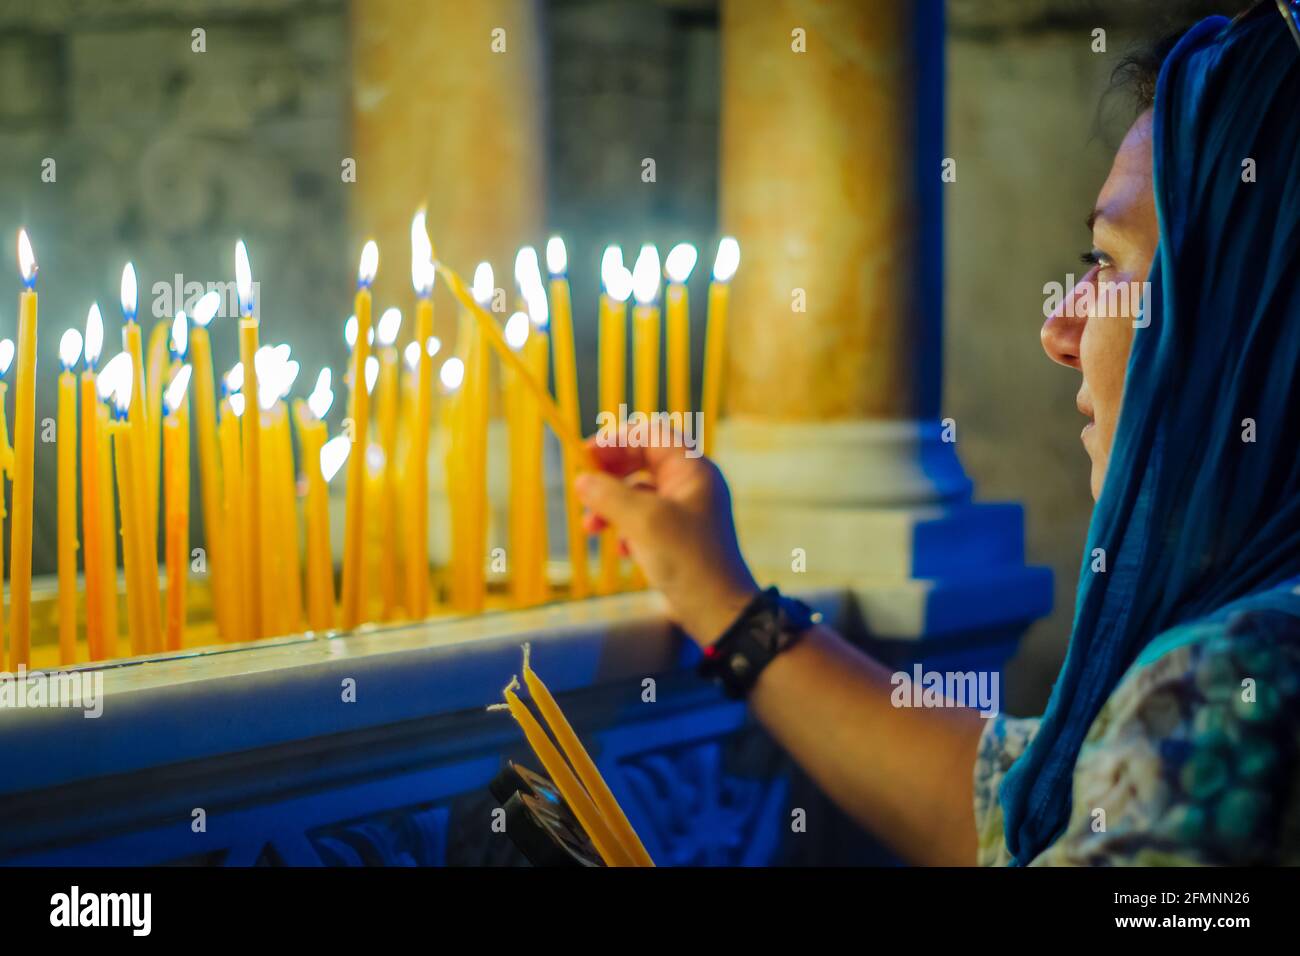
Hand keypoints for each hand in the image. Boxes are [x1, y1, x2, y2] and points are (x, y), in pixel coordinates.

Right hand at [573, 434, 759, 646]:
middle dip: (609, 476)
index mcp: (693, 469)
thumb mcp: (644, 521)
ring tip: (591, 527)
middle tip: (583, 488)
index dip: (616, 439)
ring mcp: (685, 511)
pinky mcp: (677, 537)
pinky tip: (619, 549)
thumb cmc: (688, 560)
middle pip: (641, 461)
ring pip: (639, 493)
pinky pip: (644, 520)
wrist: (717, 612)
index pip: (651, 433)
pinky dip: (625, 529)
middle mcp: (691, 485)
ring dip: (611, 506)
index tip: (585, 455)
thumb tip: (582, 480)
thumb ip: (610, 495)